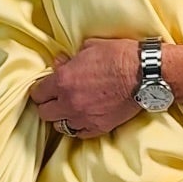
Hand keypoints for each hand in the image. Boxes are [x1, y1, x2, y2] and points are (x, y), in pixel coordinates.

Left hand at [28, 38, 142, 136]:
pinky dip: (78, 127)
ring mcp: (84, 117)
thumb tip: (59, 62)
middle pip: (45, 113)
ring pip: (60, 126)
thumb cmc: (119, 56)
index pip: (38, 93)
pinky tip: (82, 119)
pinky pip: (79, 134)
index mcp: (63, 80)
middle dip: (48, 105)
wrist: (144, 73)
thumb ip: (70, 59)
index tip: (45, 89)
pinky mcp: (99, 127)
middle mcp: (69, 102)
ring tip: (69, 110)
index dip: (40, 90)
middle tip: (54, 100)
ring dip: (62, 118)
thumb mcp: (90, 48)